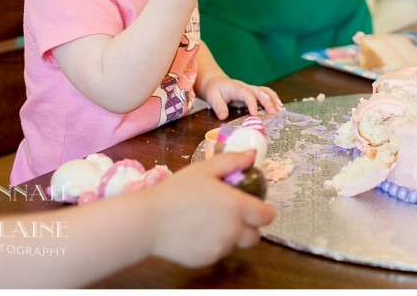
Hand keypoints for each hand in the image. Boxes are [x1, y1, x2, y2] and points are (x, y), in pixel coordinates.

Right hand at [144, 151, 275, 265]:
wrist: (148, 221)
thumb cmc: (176, 191)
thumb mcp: (204, 169)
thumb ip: (232, 161)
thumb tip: (252, 155)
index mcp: (237, 206)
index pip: (267, 216)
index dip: (264, 211)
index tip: (255, 207)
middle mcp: (233, 230)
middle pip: (255, 236)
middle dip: (249, 227)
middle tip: (232, 216)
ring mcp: (219, 248)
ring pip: (235, 245)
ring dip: (230, 236)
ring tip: (209, 222)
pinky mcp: (205, 260)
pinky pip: (217, 253)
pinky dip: (213, 245)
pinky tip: (196, 233)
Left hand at [202, 77, 282, 119]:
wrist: (216, 82)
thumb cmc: (214, 90)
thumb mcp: (212, 97)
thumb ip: (218, 106)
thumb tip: (224, 117)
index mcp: (236, 88)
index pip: (247, 94)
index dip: (252, 103)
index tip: (255, 114)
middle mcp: (246, 87)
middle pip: (260, 91)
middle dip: (268, 101)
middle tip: (274, 112)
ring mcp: (251, 89)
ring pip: (265, 91)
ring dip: (273, 99)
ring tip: (280, 109)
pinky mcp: (254, 92)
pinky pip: (265, 94)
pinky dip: (273, 99)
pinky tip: (278, 107)